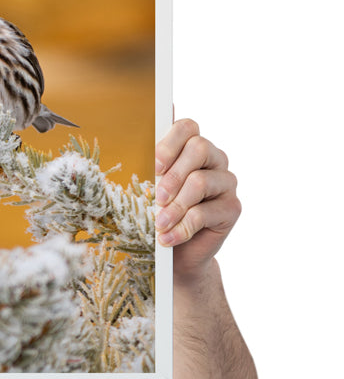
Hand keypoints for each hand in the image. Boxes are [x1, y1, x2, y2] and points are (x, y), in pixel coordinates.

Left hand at [155, 118, 240, 279]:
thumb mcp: (149, 186)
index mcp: (191, 147)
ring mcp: (226, 182)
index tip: (154, 166)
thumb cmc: (159, 212)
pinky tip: (167, 238)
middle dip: (173, 175)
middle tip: (157, 198)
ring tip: (159, 224)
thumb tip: (145, 128)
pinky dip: (182, 228)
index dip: (169, 143)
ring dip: (175, 206)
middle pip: (199, 148)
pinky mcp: (232, 208)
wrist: (176, 252)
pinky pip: (205, 213)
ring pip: (200, 181)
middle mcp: (213, 159)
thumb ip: (151, 161)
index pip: (187, 127)